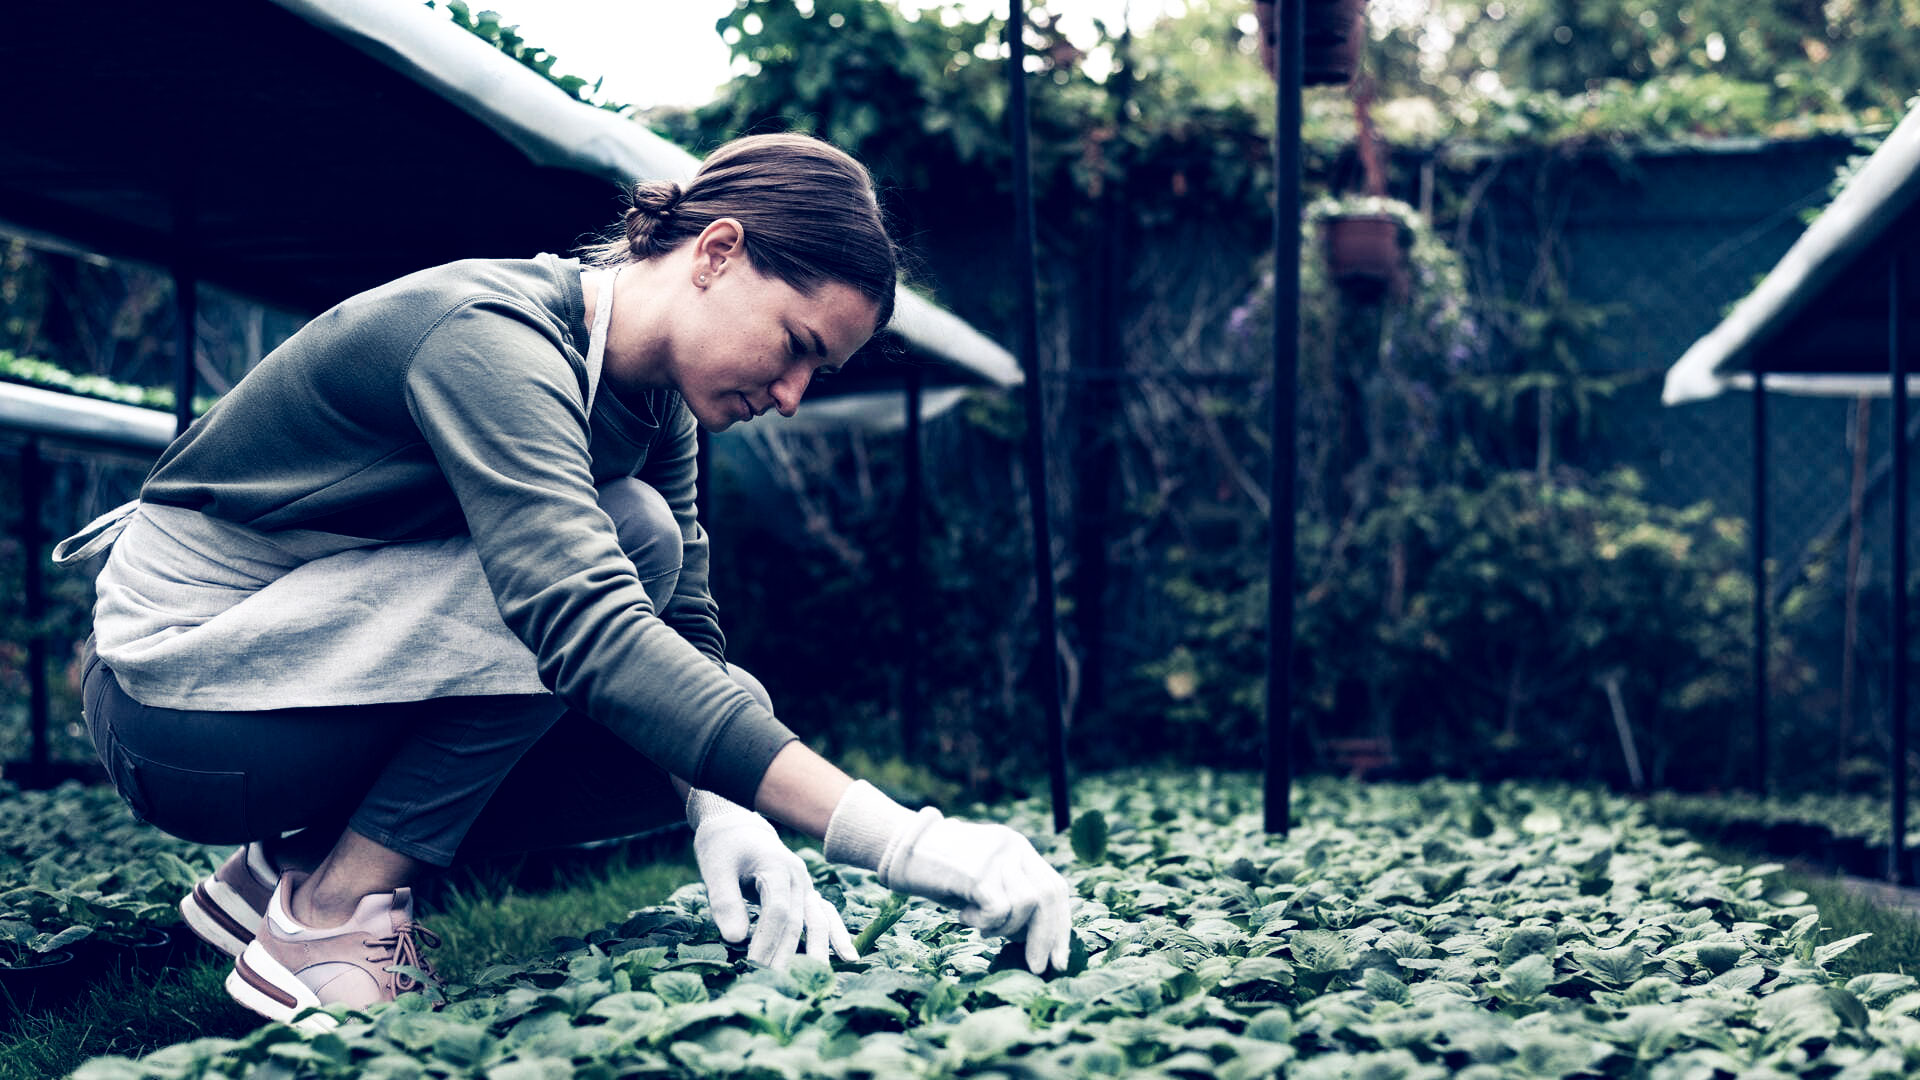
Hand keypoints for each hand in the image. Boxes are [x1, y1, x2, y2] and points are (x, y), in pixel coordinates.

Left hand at [686, 791, 856, 967]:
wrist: (738, 828)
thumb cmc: (723, 849)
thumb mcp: (716, 870)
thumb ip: (724, 902)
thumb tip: (734, 939)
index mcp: (777, 868)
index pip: (777, 911)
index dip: (767, 940)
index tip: (754, 966)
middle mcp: (798, 877)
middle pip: (800, 920)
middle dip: (789, 954)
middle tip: (779, 984)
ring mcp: (805, 885)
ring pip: (818, 920)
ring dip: (818, 950)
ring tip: (820, 979)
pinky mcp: (805, 894)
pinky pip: (825, 916)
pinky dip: (836, 936)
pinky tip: (849, 957)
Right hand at [881, 812, 1071, 974]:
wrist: (900, 848)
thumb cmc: (940, 872)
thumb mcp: (983, 880)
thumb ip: (1009, 897)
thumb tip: (1034, 940)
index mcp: (1019, 849)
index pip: (1055, 889)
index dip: (1060, 927)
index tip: (1057, 960)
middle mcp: (1014, 847)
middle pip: (1048, 897)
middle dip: (1046, 939)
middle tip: (1037, 968)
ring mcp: (997, 856)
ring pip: (1025, 906)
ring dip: (1003, 928)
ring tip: (977, 924)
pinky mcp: (977, 870)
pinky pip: (998, 909)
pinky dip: (984, 922)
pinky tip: (963, 915)